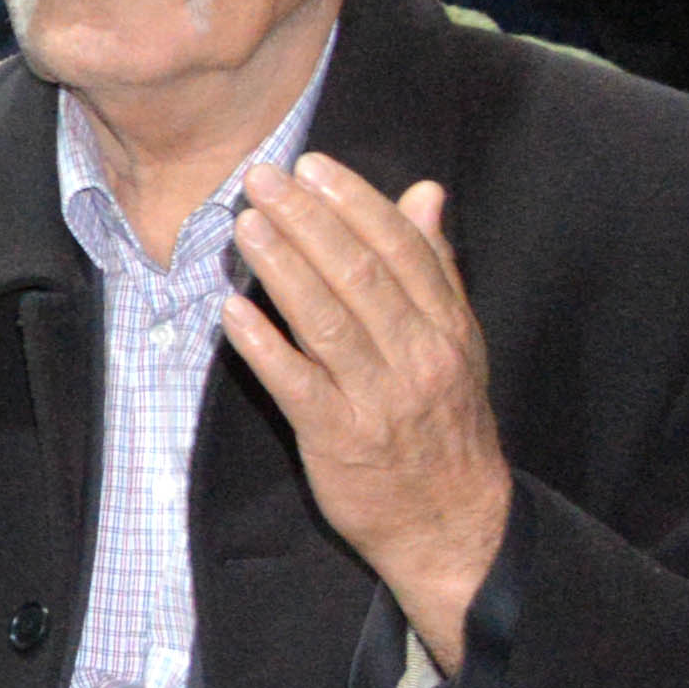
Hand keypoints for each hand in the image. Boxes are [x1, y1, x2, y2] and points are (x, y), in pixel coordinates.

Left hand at [219, 155, 511, 670]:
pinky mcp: (340, 437)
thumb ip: (436, 267)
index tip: (313, 166)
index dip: (355, 202)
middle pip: (360, 273)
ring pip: (328, 319)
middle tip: (261, 178)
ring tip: (245, 225)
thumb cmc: (442, 422)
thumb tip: (425, 192)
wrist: (452, 521)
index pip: (402, 248)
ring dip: (282, 267)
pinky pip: (297, 383)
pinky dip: (264, 345)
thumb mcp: (457, 341)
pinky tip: (231, 310)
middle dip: (308, 220)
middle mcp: (419, 355)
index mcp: (448, 326)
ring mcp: (379, 396)